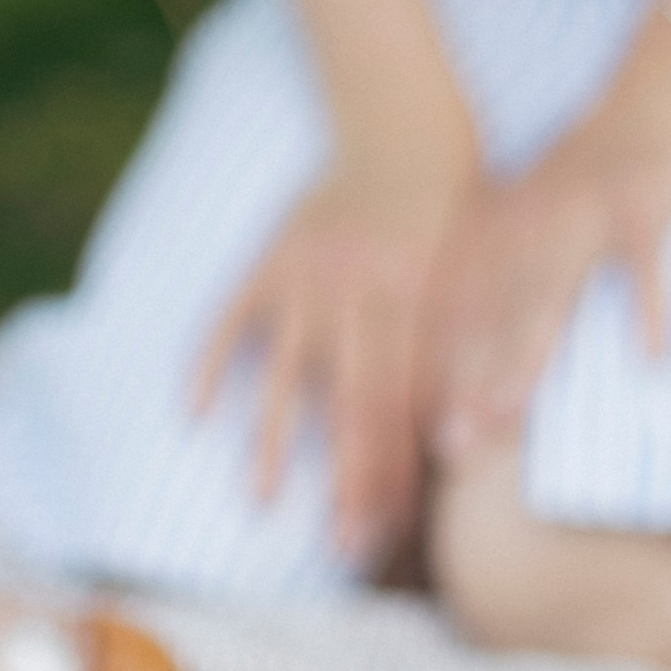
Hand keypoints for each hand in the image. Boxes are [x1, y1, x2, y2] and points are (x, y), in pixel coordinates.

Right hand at [194, 152, 468, 559]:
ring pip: (288, 374)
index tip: (400, 534)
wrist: (406, 122)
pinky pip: (229, 318)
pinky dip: (207, 362)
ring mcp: (304, 281)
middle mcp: (358, 299)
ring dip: (276, 442)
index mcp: (417, 303)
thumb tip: (471, 429)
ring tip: (264, 501)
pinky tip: (192, 411)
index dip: (405, 473)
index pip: (411, 408)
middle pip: (354, 408)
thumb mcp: (478, 268)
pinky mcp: (266, 260)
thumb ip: (465, 343)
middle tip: (347, 547)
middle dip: (351, 482)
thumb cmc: (457, 204)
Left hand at [431, 80, 670, 463]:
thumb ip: (486, 278)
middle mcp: (522, 228)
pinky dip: (650, 305)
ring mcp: (580, 215)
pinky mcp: (639, 202)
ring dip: (528, 354)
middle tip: (446, 445)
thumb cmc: (590, 174)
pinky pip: (644, 261)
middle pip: (488, 317)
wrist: (656, 96)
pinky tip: (652, 354)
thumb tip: (445, 351)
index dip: (430, 372)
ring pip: (549, 294)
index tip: (410, 435)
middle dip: (465, 383)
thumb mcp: (521, 221)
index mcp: (490, 235)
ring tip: (510, 413)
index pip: (448, 314)